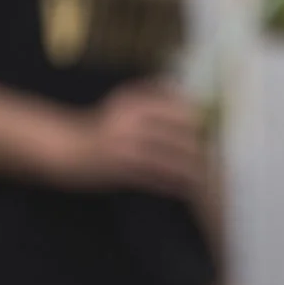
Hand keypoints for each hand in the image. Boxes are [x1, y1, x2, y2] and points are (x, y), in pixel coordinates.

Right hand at [69, 82, 207, 196]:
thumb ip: (154, 95)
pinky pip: (157, 178)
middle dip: (202, 147)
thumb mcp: (125, 103)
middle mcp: (131, 119)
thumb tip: (191, 96)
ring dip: (192, 169)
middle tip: (217, 158)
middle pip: (182, 133)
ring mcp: (125, 145)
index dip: (202, 121)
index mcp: (135, 101)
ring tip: (206, 176)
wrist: (66, 149)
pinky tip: (184, 189)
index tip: (215, 132)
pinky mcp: (121, 169)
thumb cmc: (102, 127)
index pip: (181, 108)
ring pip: (173, 158)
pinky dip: (174, 184)